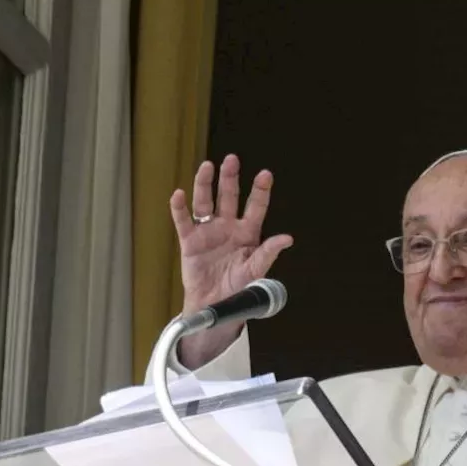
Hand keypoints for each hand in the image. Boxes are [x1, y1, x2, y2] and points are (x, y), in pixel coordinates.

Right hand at [170, 155, 293, 368]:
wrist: (214, 305)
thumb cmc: (237, 289)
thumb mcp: (255, 271)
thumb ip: (268, 253)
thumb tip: (287, 239)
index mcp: (247, 233)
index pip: (255, 207)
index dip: (260, 191)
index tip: (265, 175)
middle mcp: (228, 227)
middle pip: (229, 196)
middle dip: (230, 178)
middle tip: (232, 160)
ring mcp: (208, 232)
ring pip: (205, 202)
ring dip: (205, 184)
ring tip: (206, 167)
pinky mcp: (190, 241)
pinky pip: (184, 221)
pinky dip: (179, 208)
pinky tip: (179, 195)